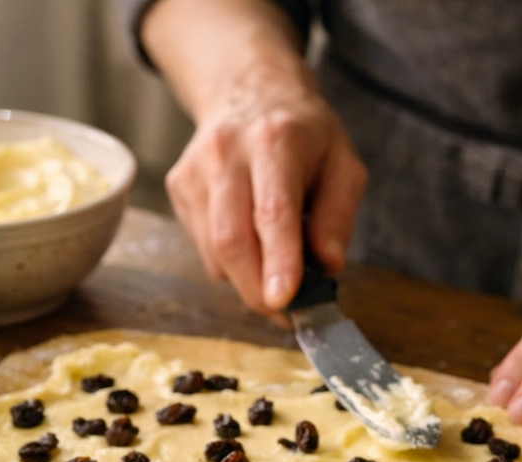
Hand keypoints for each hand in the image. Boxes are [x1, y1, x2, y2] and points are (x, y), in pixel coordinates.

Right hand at [166, 87, 366, 314]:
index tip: (283, 300)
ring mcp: (195, 170)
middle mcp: (226, 152)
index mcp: (275, 140)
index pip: (272, 211)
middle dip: (256, 288)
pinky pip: (203, 247)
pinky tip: (248, 238)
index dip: (277, 261)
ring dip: (245, 277)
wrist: (249, 90)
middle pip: (231, 239)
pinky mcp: (179, 187)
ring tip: (273, 265)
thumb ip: (339, 216)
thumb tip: (328, 267)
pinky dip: (230, 262)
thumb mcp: (343, 163)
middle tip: (283, 311)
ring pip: (213, 251)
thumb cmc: (303, 136)